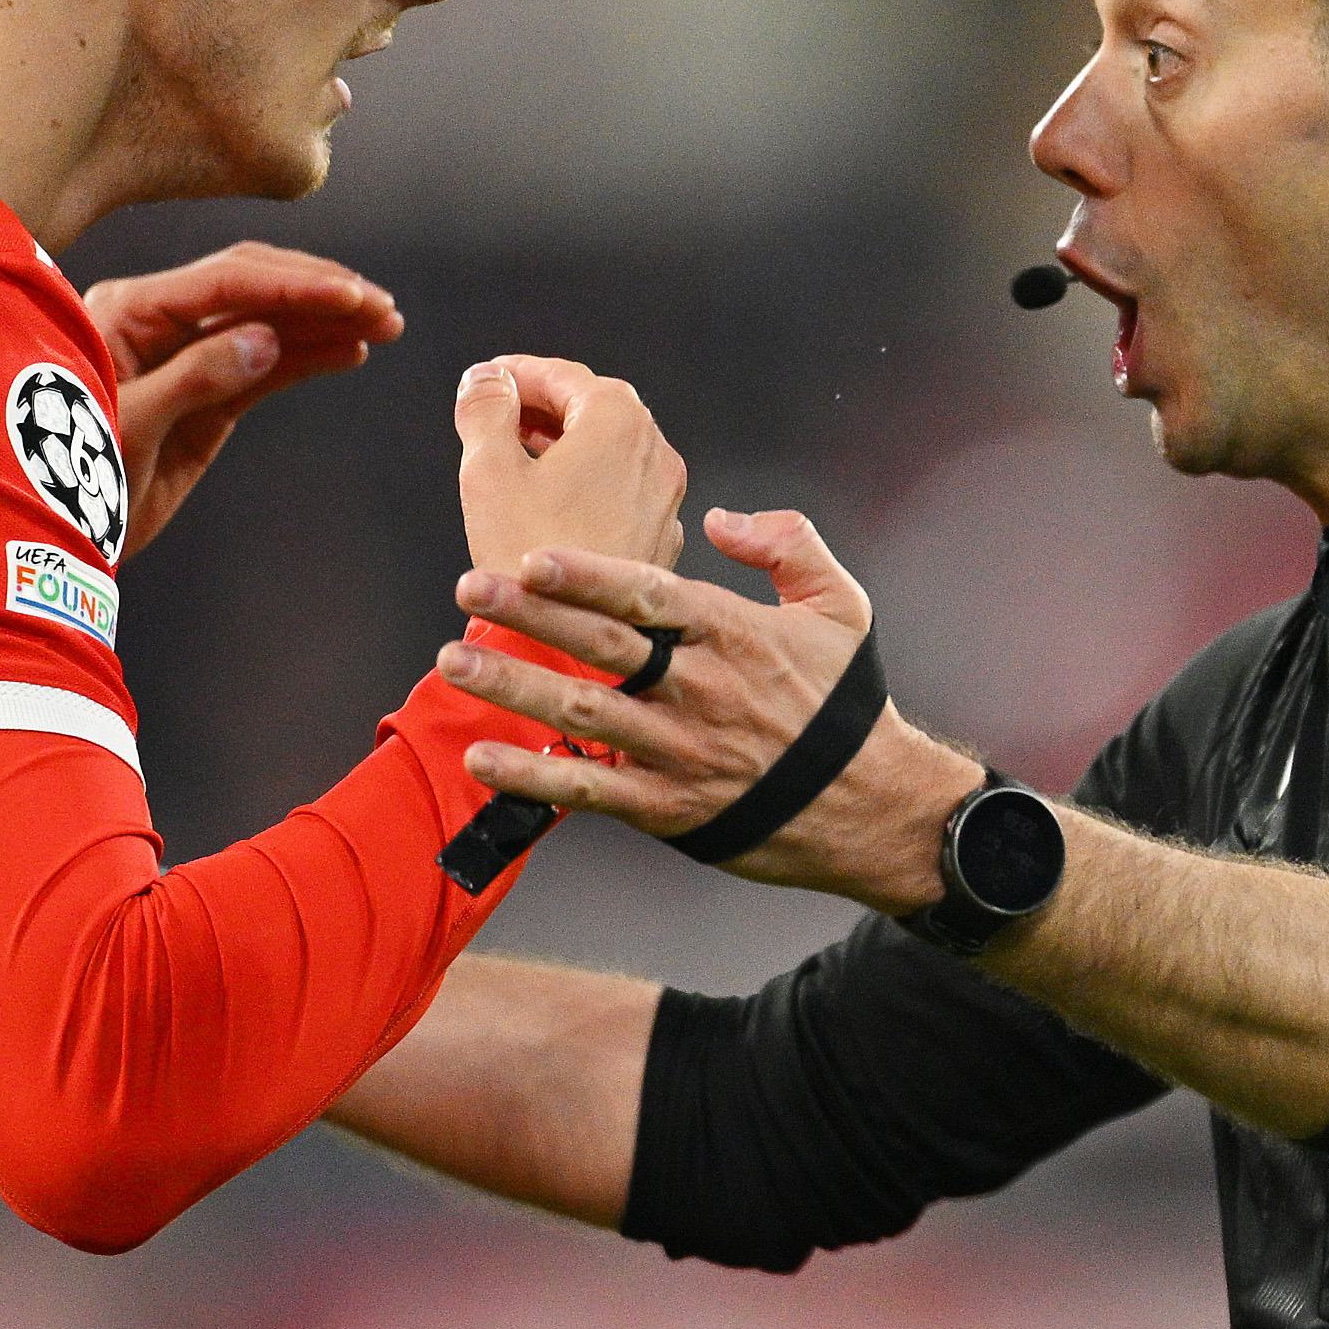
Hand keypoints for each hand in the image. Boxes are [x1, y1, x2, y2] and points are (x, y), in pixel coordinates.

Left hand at [89, 242, 404, 557]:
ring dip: (327, 322)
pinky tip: (349, 351)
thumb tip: (262, 340)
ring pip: (267, 324)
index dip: (293, 285)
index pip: (225, 283)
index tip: (352, 295)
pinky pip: (264, 367)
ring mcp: (184, 357)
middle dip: (321, 294)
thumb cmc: (64, 480)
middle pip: (252, 288)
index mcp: (128, 312)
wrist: (50, 539)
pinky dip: (308, 356)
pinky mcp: (205, 397)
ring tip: (386, 326)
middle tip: (384, 309)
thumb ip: (191, 379)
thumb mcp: (125, 429)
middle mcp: (157, 322)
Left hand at [440, 505, 969, 902]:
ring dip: (515, 686)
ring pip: (585, 713)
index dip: (587, 575)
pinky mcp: (668, 808)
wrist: (874, 809)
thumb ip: (788, 544)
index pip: (648, 594)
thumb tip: (720, 519)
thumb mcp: (842, 606)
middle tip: (469, 587)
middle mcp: (700, 689)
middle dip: (530, 614)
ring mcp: (681, 751)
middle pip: (602, 645)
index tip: (533, 556)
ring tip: (453, 662)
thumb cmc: (850, 705)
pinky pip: (590, 789)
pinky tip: (483, 757)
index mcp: (734, 633)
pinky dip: (534, 776)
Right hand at [452, 357, 686, 579]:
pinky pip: (622, 486)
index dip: (516, 372)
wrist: (567, 639)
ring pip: (611, 448)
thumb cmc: (527, 556)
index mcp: (618, 421)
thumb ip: (485, 408)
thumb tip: (486, 378)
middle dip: (542, 404)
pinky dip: (588, 478)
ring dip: (565, 441)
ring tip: (518, 453)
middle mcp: (655, 452)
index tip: (486, 380)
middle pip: (593, 406)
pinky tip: (551, 498)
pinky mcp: (660, 532)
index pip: (563, 375)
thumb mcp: (487, 469)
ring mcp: (665, 495)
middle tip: (499, 413)